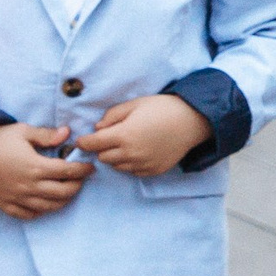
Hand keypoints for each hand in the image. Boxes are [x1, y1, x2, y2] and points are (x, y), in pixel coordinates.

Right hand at [0, 122, 92, 219]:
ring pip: (49, 206)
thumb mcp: (23, 131)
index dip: (83, 170)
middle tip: (80, 178)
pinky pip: (28, 215)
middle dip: (76, 186)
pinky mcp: (5, 205)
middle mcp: (27, 186)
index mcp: (34, 166)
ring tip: (67, 190)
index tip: (90, 167)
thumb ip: (47, 135)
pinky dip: (41, 211)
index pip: (68, 172)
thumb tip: (68, 133)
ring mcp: (16, 198)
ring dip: (62, 199)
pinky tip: (45, 202)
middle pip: (63, 193)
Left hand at [75, 94, 212, 176]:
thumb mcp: (135, 104)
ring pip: (117, 166)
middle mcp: (130, 154)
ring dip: (116, 157)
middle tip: (110, 138)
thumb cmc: (163, 108)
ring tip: (127, 144)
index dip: (84, 141)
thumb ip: (112, 116)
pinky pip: (133, 171)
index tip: (82, 140)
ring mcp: (142, 164)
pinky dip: (131, 163)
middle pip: (102, 158)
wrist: (193, 121)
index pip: (92, 144)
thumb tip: (98, 128)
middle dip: (102, 148)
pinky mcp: (153, 171)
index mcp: (123, 135)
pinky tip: (140, 151)